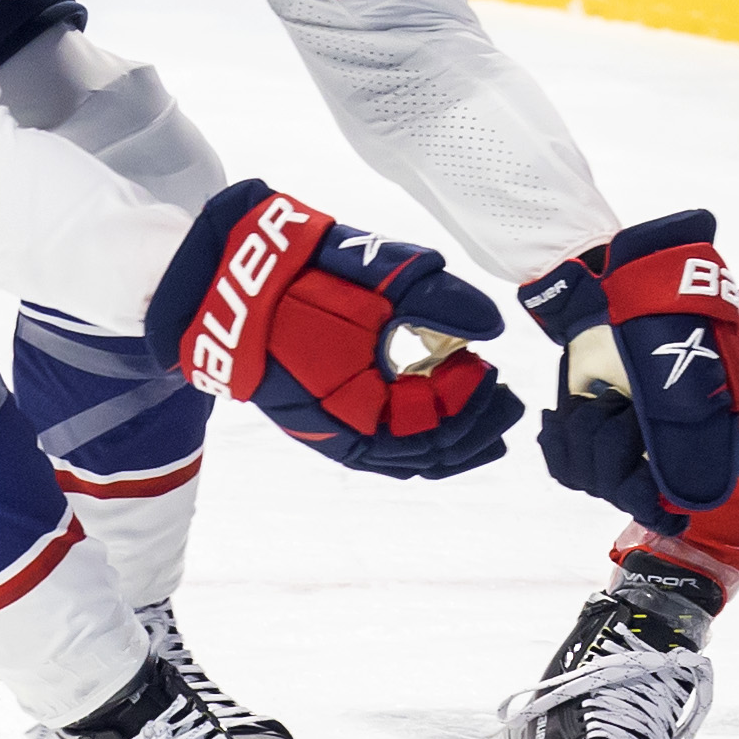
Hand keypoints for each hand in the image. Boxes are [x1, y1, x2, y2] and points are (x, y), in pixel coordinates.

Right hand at [150, 178, 520, 476]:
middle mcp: (344, 433)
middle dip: (476, 428)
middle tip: (511, 400)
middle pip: (428, 453)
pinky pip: (384, 450)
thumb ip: (438, 301)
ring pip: (408, 459)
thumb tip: (491, 326)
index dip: (469, 399)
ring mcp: (333, 433)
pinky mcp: (326, 424)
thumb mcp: (376, 279)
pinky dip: (421, 442)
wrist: (227, 282)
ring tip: (493, 418)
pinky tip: (445, 421)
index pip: (433, 422)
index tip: (487, 364)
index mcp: (355, 405)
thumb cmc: (299, 280)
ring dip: (455, 442)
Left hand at [519, 212, 738, 531]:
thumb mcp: (678, 384)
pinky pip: (564, 468)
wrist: (610, 305)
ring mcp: (616, 450)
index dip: (654, 505)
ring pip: (588, 479)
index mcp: (688, 445)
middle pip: (619, 492)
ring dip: (585, 432)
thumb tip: (684, 499)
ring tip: (600, 398)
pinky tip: (558, 420)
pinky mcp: (583, 440)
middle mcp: (652, 457)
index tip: (651, 502)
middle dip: (610, 445)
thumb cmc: (655, 334)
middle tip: (620, 406)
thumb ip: (682, 444)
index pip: (667, 502)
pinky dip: (558, 443)